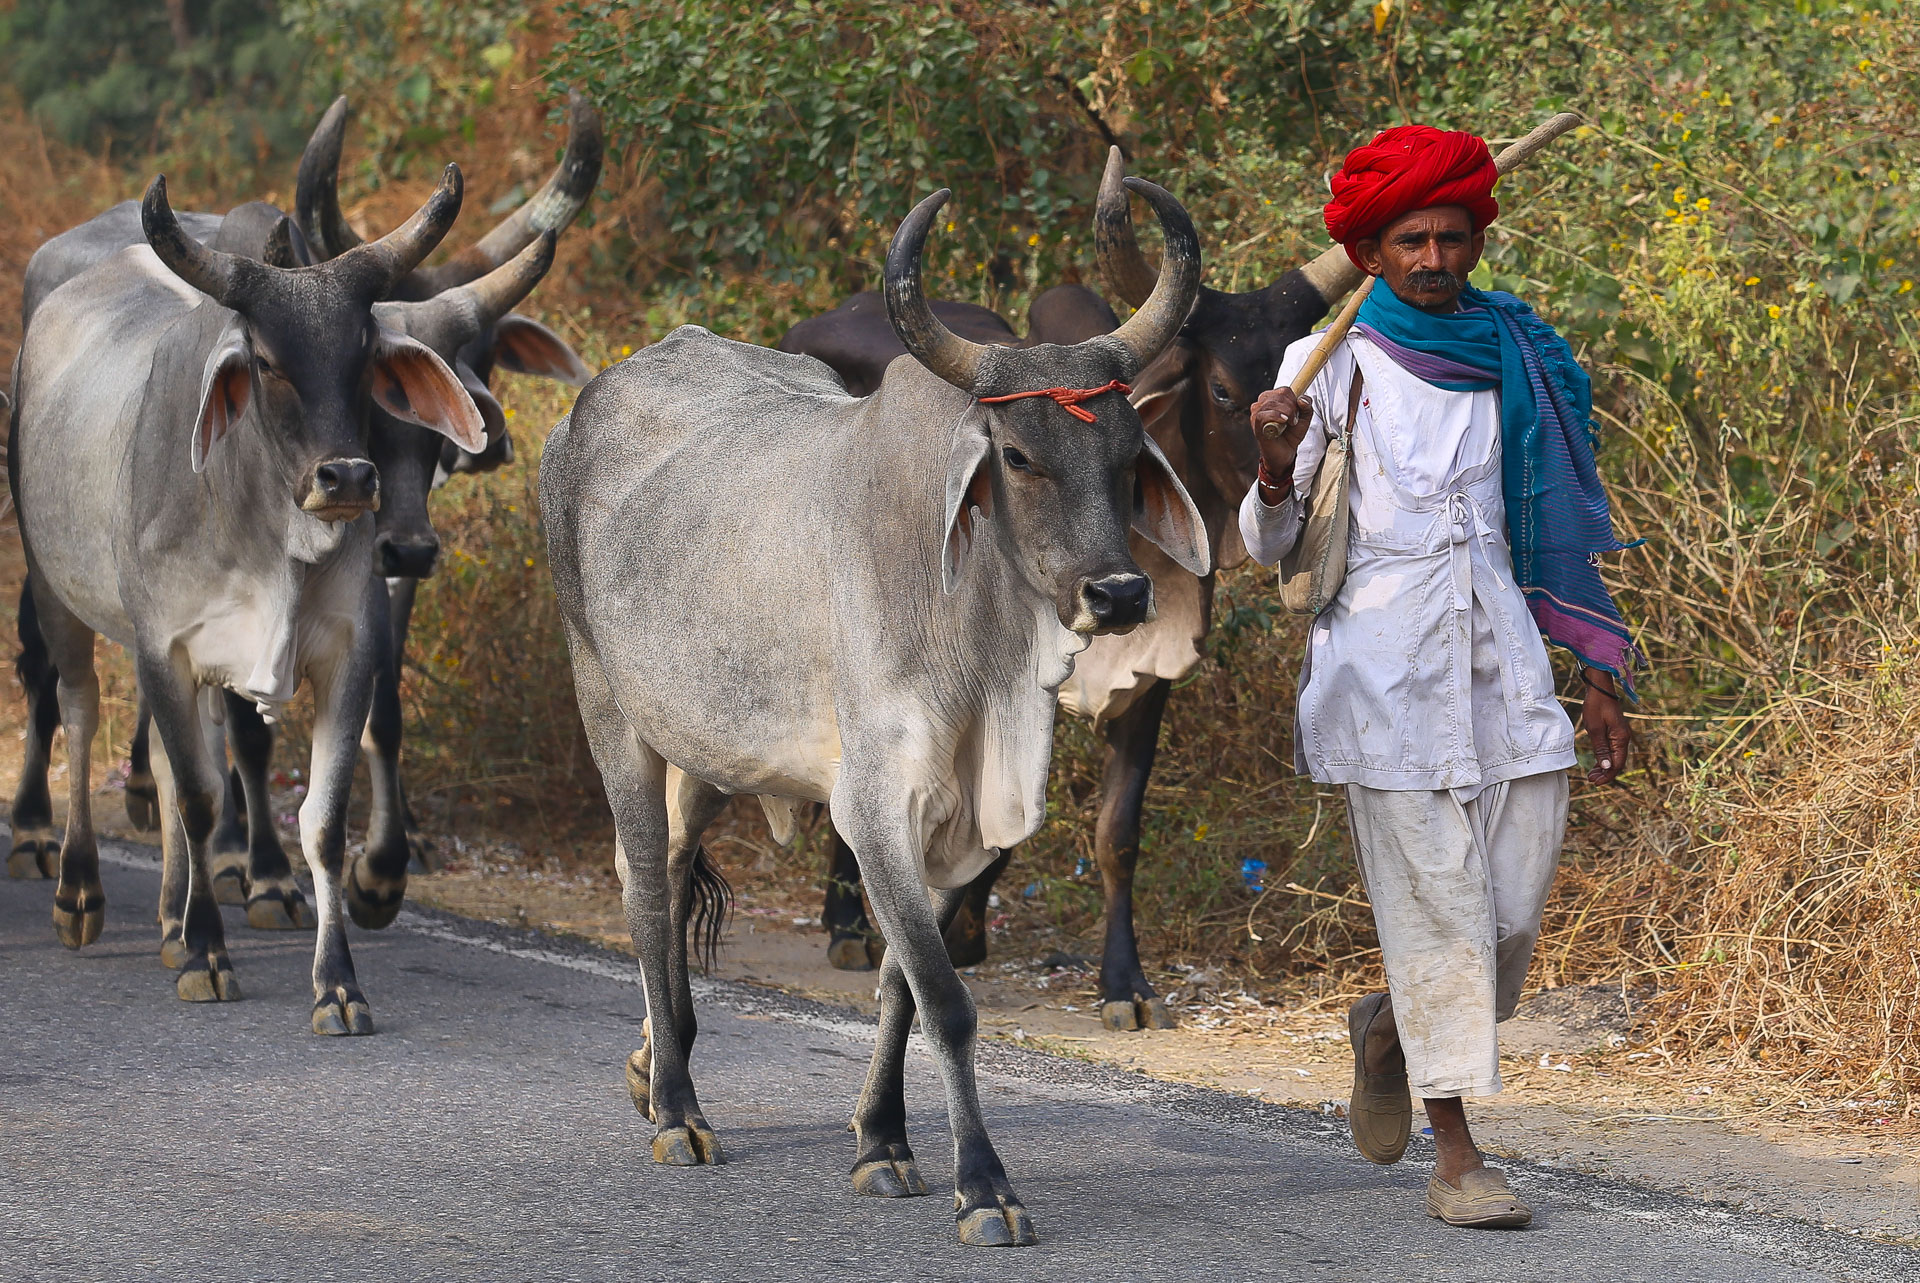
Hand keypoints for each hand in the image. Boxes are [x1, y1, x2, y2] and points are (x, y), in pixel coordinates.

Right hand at [1250, 387, 1312, 499]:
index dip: (1295, 400)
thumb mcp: (1304, 418)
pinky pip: (1264, 413)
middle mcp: (1261, 403)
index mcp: (1271, 398)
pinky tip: (1284, 422)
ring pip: (1274, 402)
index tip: (1297, 413)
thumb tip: (1301, 399)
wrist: (1284, 453)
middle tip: (1293, 420)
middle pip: (1281, 394)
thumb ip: (1307, 406)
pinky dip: (1276, 416)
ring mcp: (1256, 412)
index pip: (1285, 390)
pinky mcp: (1255, 423)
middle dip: (1292, 407)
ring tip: (1289, 424)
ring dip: (1287, 413)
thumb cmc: (1291, 435)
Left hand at [1580, 667, 1630, 784]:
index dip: (1607, 775)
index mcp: (1621, 739)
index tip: (1595, 782)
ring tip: (1591, 775)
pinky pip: (1612, 750)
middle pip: (1617, 763)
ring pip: (1614, 757)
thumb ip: (1601, 749)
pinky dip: (1604, 758)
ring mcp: (1620, 736)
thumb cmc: (1596, 706)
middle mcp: (1624, 739)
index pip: (1617, 764)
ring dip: (1604, 767)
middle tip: (1591, 780)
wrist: (1599, 689)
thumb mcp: (1595, 729)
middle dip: (1605, 774)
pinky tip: (1596, 764)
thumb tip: (1606, 768)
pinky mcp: (1615, 733)